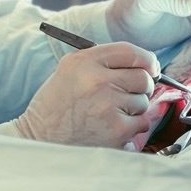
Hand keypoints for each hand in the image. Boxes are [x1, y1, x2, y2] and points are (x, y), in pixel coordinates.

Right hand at [13, 42, 159, 147]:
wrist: (40, 138)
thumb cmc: (57, 103)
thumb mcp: (70, 68)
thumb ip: (102, 60)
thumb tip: (143, 63)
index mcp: (85, 61)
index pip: (131, 51)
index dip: (146, 59)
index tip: (150, 67)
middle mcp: (97, 80)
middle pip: (143, 77)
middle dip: (141, 85)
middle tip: (129, 93)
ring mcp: (107, 105)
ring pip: (143, 101)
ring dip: (134, 108)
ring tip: (111, 112)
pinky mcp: (115, 130)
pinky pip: (142, 122)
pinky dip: (133, 126)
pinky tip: (113, 126)